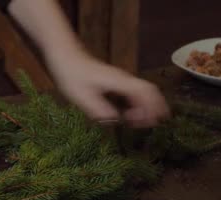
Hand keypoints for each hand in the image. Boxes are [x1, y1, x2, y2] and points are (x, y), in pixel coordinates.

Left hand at [46, 50, 169, 127]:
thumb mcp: (82, 96)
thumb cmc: (71, 74)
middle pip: (150, 91)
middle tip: (154, 123)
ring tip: (143, 122)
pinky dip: (137, 102)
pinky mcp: (114, 80)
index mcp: (119, 82)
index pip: (145, 93)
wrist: (65, 55)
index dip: (151, 108)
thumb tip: (116, 120)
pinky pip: (133, 91)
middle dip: (155, 107)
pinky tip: (130, 113)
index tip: (143, 122)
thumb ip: (99, 109)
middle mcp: (124, 79)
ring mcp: (120, 79)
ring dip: (147, 105)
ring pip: (143, 90)